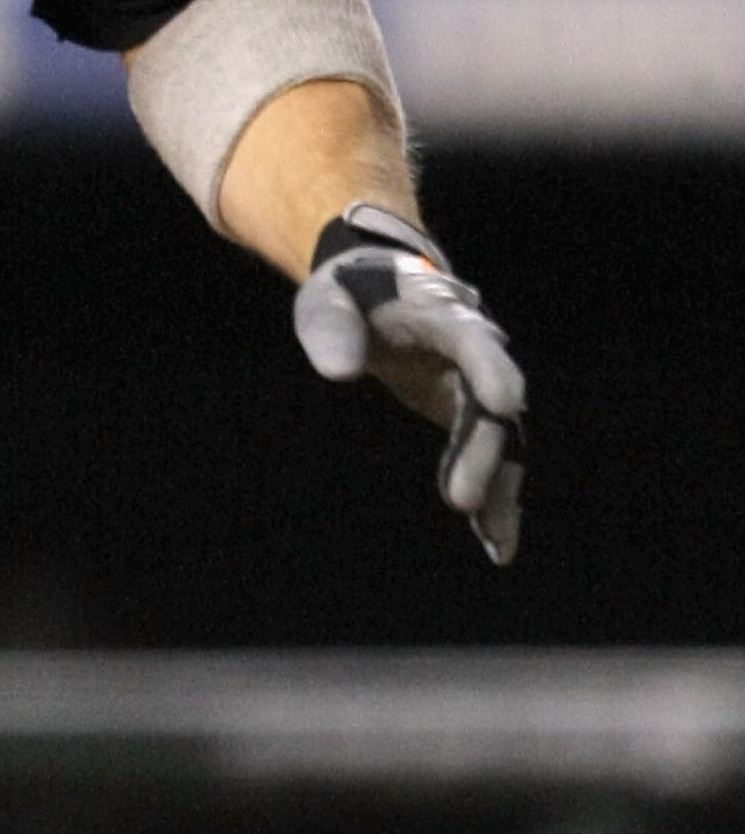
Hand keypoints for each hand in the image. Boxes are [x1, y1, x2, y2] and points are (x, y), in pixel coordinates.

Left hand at [293, 205, 525, 565]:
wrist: (376, 290)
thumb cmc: (348, 294)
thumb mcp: (326, 300)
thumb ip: (331, 328)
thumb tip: (339, 371)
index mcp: (443, 311)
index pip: (474, 340)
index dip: (491, 370)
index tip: (507, 404)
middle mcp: (475, 347)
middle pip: (492, 401)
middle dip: (484, 450)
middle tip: (461, 500)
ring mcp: (477, 381)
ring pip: (502, 436)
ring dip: (500, 486)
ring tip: (497, 543)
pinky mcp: (468, 410)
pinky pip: (489, 453)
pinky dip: (494, 494)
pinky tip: (495, 541)